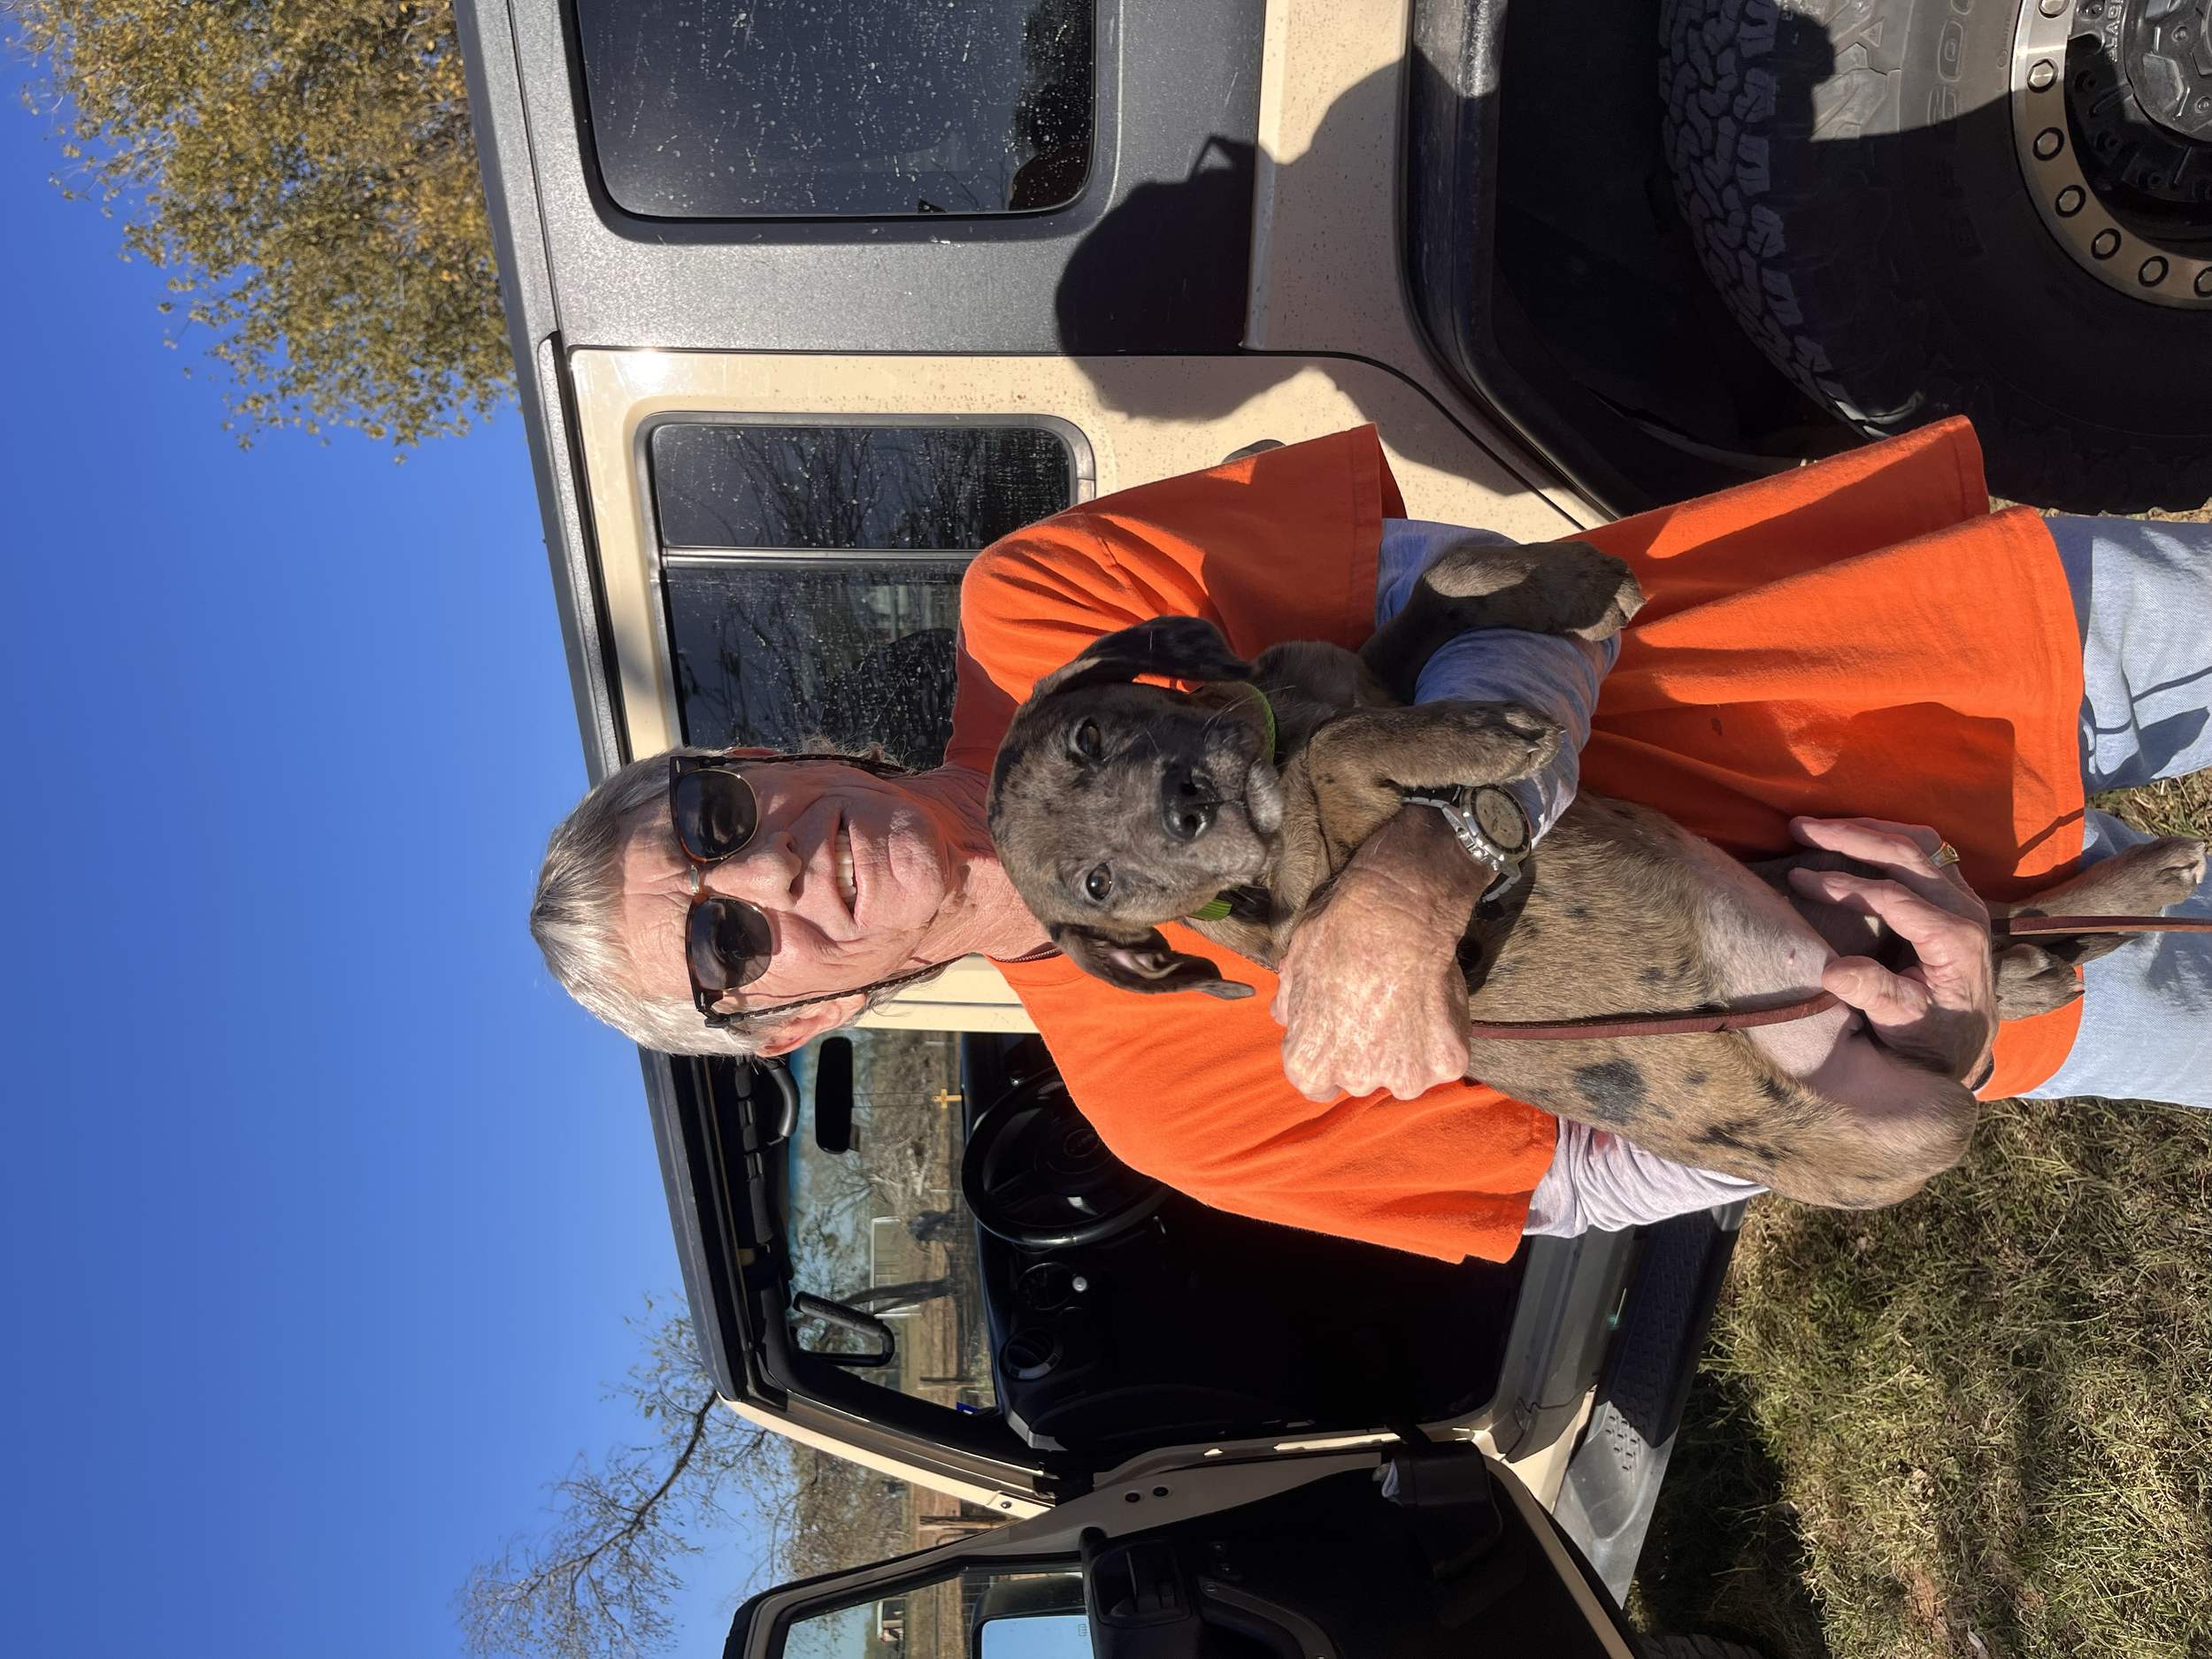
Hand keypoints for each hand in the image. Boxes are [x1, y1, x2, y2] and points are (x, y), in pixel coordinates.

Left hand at [1271, 807, 1477, 1100]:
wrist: (1396, 916)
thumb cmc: (1336, 936)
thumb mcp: (1292, 968)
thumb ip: (1291, 1006)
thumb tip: (1287, 1018)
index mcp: (1309, 1066)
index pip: (1316, 1084)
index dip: (1329, 1056)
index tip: (1342, 1032)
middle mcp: (1356, 1082)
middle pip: (1362, 1079)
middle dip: (1367, 1053)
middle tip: (1378, 1009)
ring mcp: (1406, 1077)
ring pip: (1405, 1073)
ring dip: (1407, 1050)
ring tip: (1407, 1004)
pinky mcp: (1447, 1064)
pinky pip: (1441, 1058)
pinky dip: (1441, 1038)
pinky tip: (1432, 1003)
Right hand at [1785, 817, 1996, 1083]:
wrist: (1966, 1046)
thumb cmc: (1929, 1038)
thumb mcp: (1902, 1024)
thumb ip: (1875, 994)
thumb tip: (1832, 970)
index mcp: (1954, 940)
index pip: (1891, 895)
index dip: (1842, 884)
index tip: (1798, 878)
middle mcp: (1966, 911)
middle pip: (1907, 854)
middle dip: (1850, 836)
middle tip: (1799, 828)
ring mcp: (1965, 900)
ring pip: (1920, 843)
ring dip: (1869, 829)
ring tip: (1822, 826)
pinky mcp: (1958, 898)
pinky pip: (1925, 852)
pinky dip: (1886, 838)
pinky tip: (1855, 839)